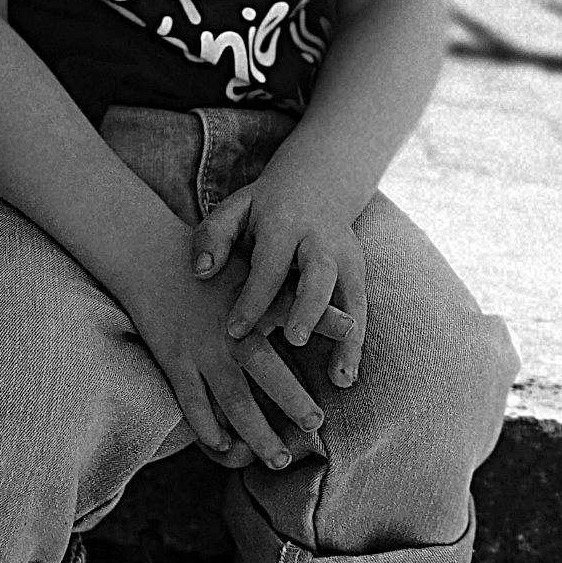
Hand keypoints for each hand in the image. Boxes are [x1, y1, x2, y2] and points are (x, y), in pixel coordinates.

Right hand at [123, 227, 329, 470]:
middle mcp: (232, 327)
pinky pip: (193, 403)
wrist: (149, 257)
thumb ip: (300, 294)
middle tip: (315, 423)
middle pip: (266, 369)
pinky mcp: (175, 361)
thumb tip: (354, 321)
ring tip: (281, 459)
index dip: (325, 319)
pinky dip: (209, 429)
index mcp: (257, 299)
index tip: (352, 329)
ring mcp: (202, 348)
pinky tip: (225, 446)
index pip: (297, 309)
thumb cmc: (218, 268)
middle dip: (292, 399)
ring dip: (258, 433)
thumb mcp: (258, 268)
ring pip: (233, 400)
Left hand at [190, 172, 365, 389]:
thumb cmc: (263, 208)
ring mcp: (345, 257)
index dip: (253, 297)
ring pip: (350, 296)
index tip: (234, 331)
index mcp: (285, 223)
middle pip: (319, 273)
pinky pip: (360, 310)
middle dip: (308, 306)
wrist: (316, 185)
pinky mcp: (358, 274)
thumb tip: (201, 272)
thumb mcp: (235, 210)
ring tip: (339, 377)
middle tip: (295, 338)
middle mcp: (320, 240)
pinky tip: (346, 377)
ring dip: (346, 336)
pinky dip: (356, 343)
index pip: (269, 263)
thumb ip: (213, 236)